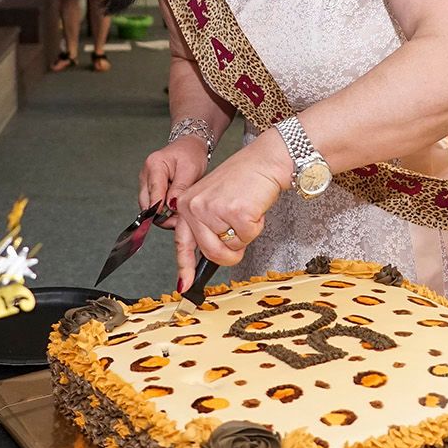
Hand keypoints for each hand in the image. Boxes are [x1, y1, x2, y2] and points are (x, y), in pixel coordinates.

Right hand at [138, 137, 209, 226]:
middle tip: (179, 221)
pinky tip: (176, 212)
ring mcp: (146, 182)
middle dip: (162, 216)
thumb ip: (180, 188)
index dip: (159, 208)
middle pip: (146, 203)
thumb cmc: (190, 154)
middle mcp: (146, 174)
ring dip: (163, 215)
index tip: (167, 219)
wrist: (189, 147)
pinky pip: (154, 205)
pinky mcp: (150, 189)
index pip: (154, 191)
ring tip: (180, 216)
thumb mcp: (190, 169)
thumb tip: (171, 206)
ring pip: (149, 207)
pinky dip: (164, 212)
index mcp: (154, 165)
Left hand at [170, 133, 292, 291]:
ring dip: (244, 236)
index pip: (182, 243)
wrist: (264, 161)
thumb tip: (211, 257)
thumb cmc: (243, 180)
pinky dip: (256, 227)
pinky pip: (248, 238)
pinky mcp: (235, 213)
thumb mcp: (213, 200)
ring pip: (231, 247)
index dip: (185, 267)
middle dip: (230, 252)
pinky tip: (254, 208)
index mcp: (186, 204)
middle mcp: (195, 207)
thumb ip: (206, 226)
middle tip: (241, 232)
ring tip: (246, 212)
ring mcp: (213, 210)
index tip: (184, 286)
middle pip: (211, 253)